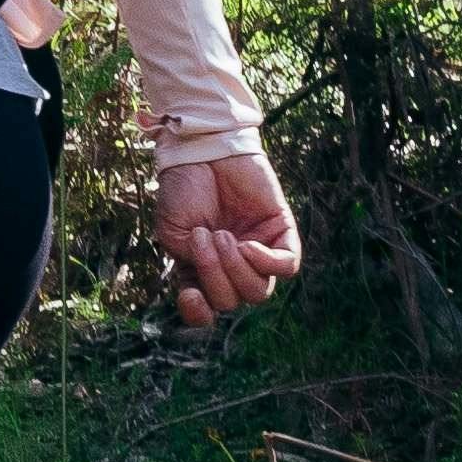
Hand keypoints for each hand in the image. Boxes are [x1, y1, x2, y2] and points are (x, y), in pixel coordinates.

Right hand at [150, 147, 299, 329]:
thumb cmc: (183, 188)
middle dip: (215, 275)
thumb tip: (217, 277)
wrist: (201, 148)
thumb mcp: (174, 232)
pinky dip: (267, 263)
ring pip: (259, 291)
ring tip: (223, 236)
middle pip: (232, 301)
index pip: (208, 310)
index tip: (188, 294)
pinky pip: (288, 266)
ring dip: (236, 268)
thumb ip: (190, 263)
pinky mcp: (280, 231)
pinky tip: (248, 245)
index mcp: (203, 271)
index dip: (199, 314)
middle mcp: (232, 266)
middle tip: (203, 236)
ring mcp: (258, 251)